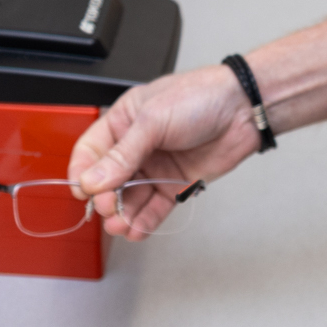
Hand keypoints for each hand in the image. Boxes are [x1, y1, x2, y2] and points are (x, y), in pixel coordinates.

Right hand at [70, 63, 259, 236]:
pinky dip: (143, 222)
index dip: (83, 173)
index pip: (90, 152)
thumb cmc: (201, 96)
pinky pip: (153, 208)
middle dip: (105, 199)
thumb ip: (123, 154)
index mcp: (124, 121)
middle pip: (107, 181)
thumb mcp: (154, 120)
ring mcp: (156, 167)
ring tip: (122, 225)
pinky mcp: (175, 184)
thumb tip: (94, 180)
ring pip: (129, 199)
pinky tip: (137, 230)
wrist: (243, 109)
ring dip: (122, 215)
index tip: (84, 192)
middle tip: (109, 208)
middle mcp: (136, 146)